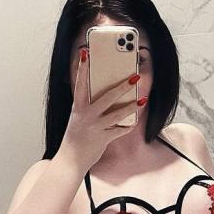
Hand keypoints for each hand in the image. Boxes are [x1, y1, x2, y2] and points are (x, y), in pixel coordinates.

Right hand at [59, 47, 141, 169]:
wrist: (70, 160)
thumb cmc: (76, 137)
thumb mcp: (78, 118)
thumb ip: (88, 106)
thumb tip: (107, 95)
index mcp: (78, 107)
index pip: (80, 84)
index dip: (82, 68)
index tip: (85, 53)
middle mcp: (86, 116)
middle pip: (106, 97)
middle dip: (122, 87)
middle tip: (134, 77)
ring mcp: (95, 127)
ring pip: (117, 114)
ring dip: (131, 107)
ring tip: (142, 99)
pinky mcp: (102, 139)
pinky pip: (119, 130)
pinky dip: (128, 126)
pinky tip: (135, 120)